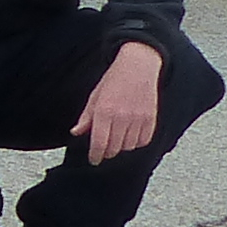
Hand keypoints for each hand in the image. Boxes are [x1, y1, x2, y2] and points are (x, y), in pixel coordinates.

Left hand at [70, 41, 164, 161]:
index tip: (94, 160)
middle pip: (113, 149)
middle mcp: (121, 117)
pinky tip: (131, 134)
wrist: (138, 66)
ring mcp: (137, 119)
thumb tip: (76, 132)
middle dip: (107, 152)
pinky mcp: (150, 119)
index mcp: (104, 111)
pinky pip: (143, 141)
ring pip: (128, 147)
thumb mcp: (95, 96)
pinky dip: (136, 142)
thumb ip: (86, 117)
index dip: (95, 156)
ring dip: (121, 147)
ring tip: (117, 137)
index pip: (98, 143)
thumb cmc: (114, 80)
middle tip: (104, 148)